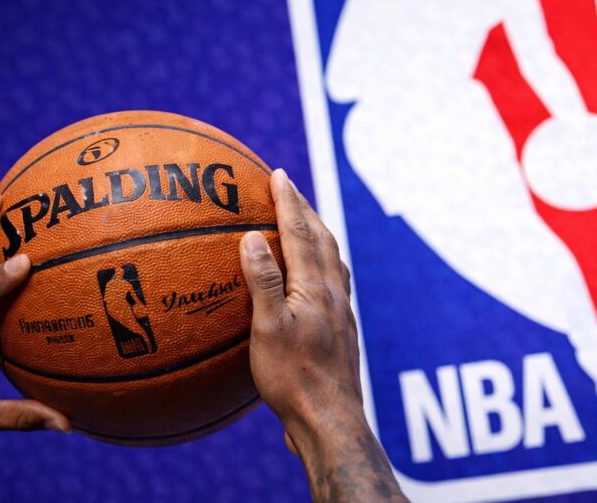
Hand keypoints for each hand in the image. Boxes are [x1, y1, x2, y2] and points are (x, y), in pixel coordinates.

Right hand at [239, 169, 406, 501]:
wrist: (329, 421)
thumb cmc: (294, 379)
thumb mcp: (269, 329)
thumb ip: (264, 281)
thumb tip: (254, 236)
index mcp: (317, 288)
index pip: (302, 233)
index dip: (288, 201)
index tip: (278, 174)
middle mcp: (334, 294)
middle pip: (324, 241)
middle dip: (306, 210)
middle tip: (289, 189)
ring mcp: (341, 313)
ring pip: (332, 262)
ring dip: (317, 235)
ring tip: (303, 224)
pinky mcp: (341, 332)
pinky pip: (332, 283)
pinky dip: (320, 265)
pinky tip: (309, 280)